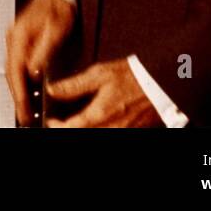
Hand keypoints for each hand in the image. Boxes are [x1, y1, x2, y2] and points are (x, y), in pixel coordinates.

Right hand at [6, 0, 75, 124]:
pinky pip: (17, 65)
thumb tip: (33, 70)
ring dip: (18, 90)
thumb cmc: (58, 9)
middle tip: (23, 115)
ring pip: (12, 70)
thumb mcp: (56, 29)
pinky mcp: (20, 43)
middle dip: (16, 96)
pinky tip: (26, 91)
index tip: (23, 106)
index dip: (19, 90)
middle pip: (10, 72)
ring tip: (24, 109)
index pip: (15, 68)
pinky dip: (20, 80)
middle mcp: (13, 38)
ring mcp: (15, 40)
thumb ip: (43, 50)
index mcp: (19, 35)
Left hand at [44, 59, 160, 127]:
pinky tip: (94, 122)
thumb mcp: (99, 74)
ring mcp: (122, 131)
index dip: (56, 126)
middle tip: (61, 122)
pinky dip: (98, 129)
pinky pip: (110, 133)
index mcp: (100, 114)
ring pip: (96, 136)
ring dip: (83, 129)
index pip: (71, 128)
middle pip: (82, 134)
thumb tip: (53, 90)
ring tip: (76, 122)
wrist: (160, 81)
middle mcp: (111, 127)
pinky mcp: (131, 131)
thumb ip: (74, 85)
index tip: (50, 121)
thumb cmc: (132, 76)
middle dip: (69, 129)